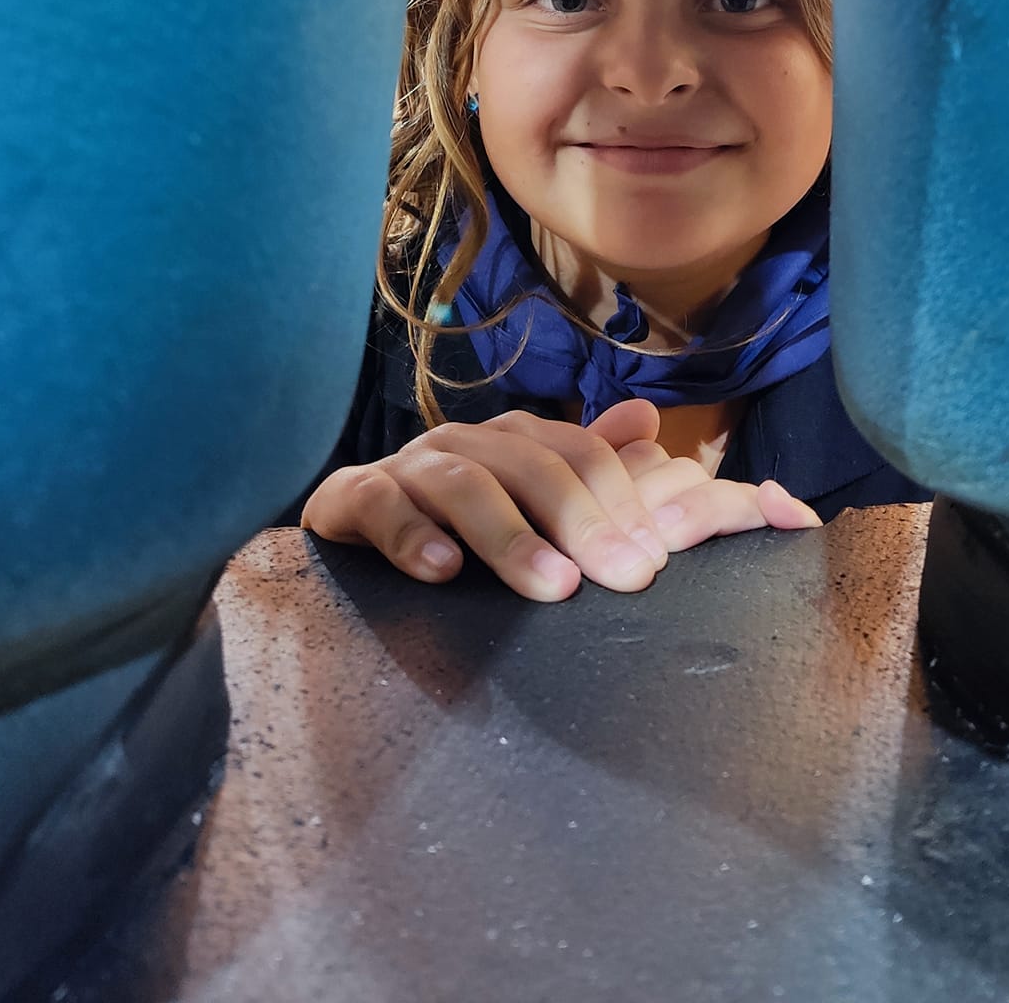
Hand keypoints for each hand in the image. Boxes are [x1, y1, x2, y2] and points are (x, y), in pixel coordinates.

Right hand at [300, 399, 819, 601]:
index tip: (657, 563)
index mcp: (517, 441)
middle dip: (583, 521)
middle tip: (624, 579)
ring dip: (510, 534)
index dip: (624, 504)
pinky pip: (380, 505)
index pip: (583, 457)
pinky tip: (442, 569)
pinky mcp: (351, 498)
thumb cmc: (460, 524)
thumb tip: (652, 422)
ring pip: (463, 482)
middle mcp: (466, 442)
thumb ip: (597, 469)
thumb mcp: (535, 502)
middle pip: (533, 465)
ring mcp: (407, 467)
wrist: (352, 524)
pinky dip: (411, 533)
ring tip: (551, 585)